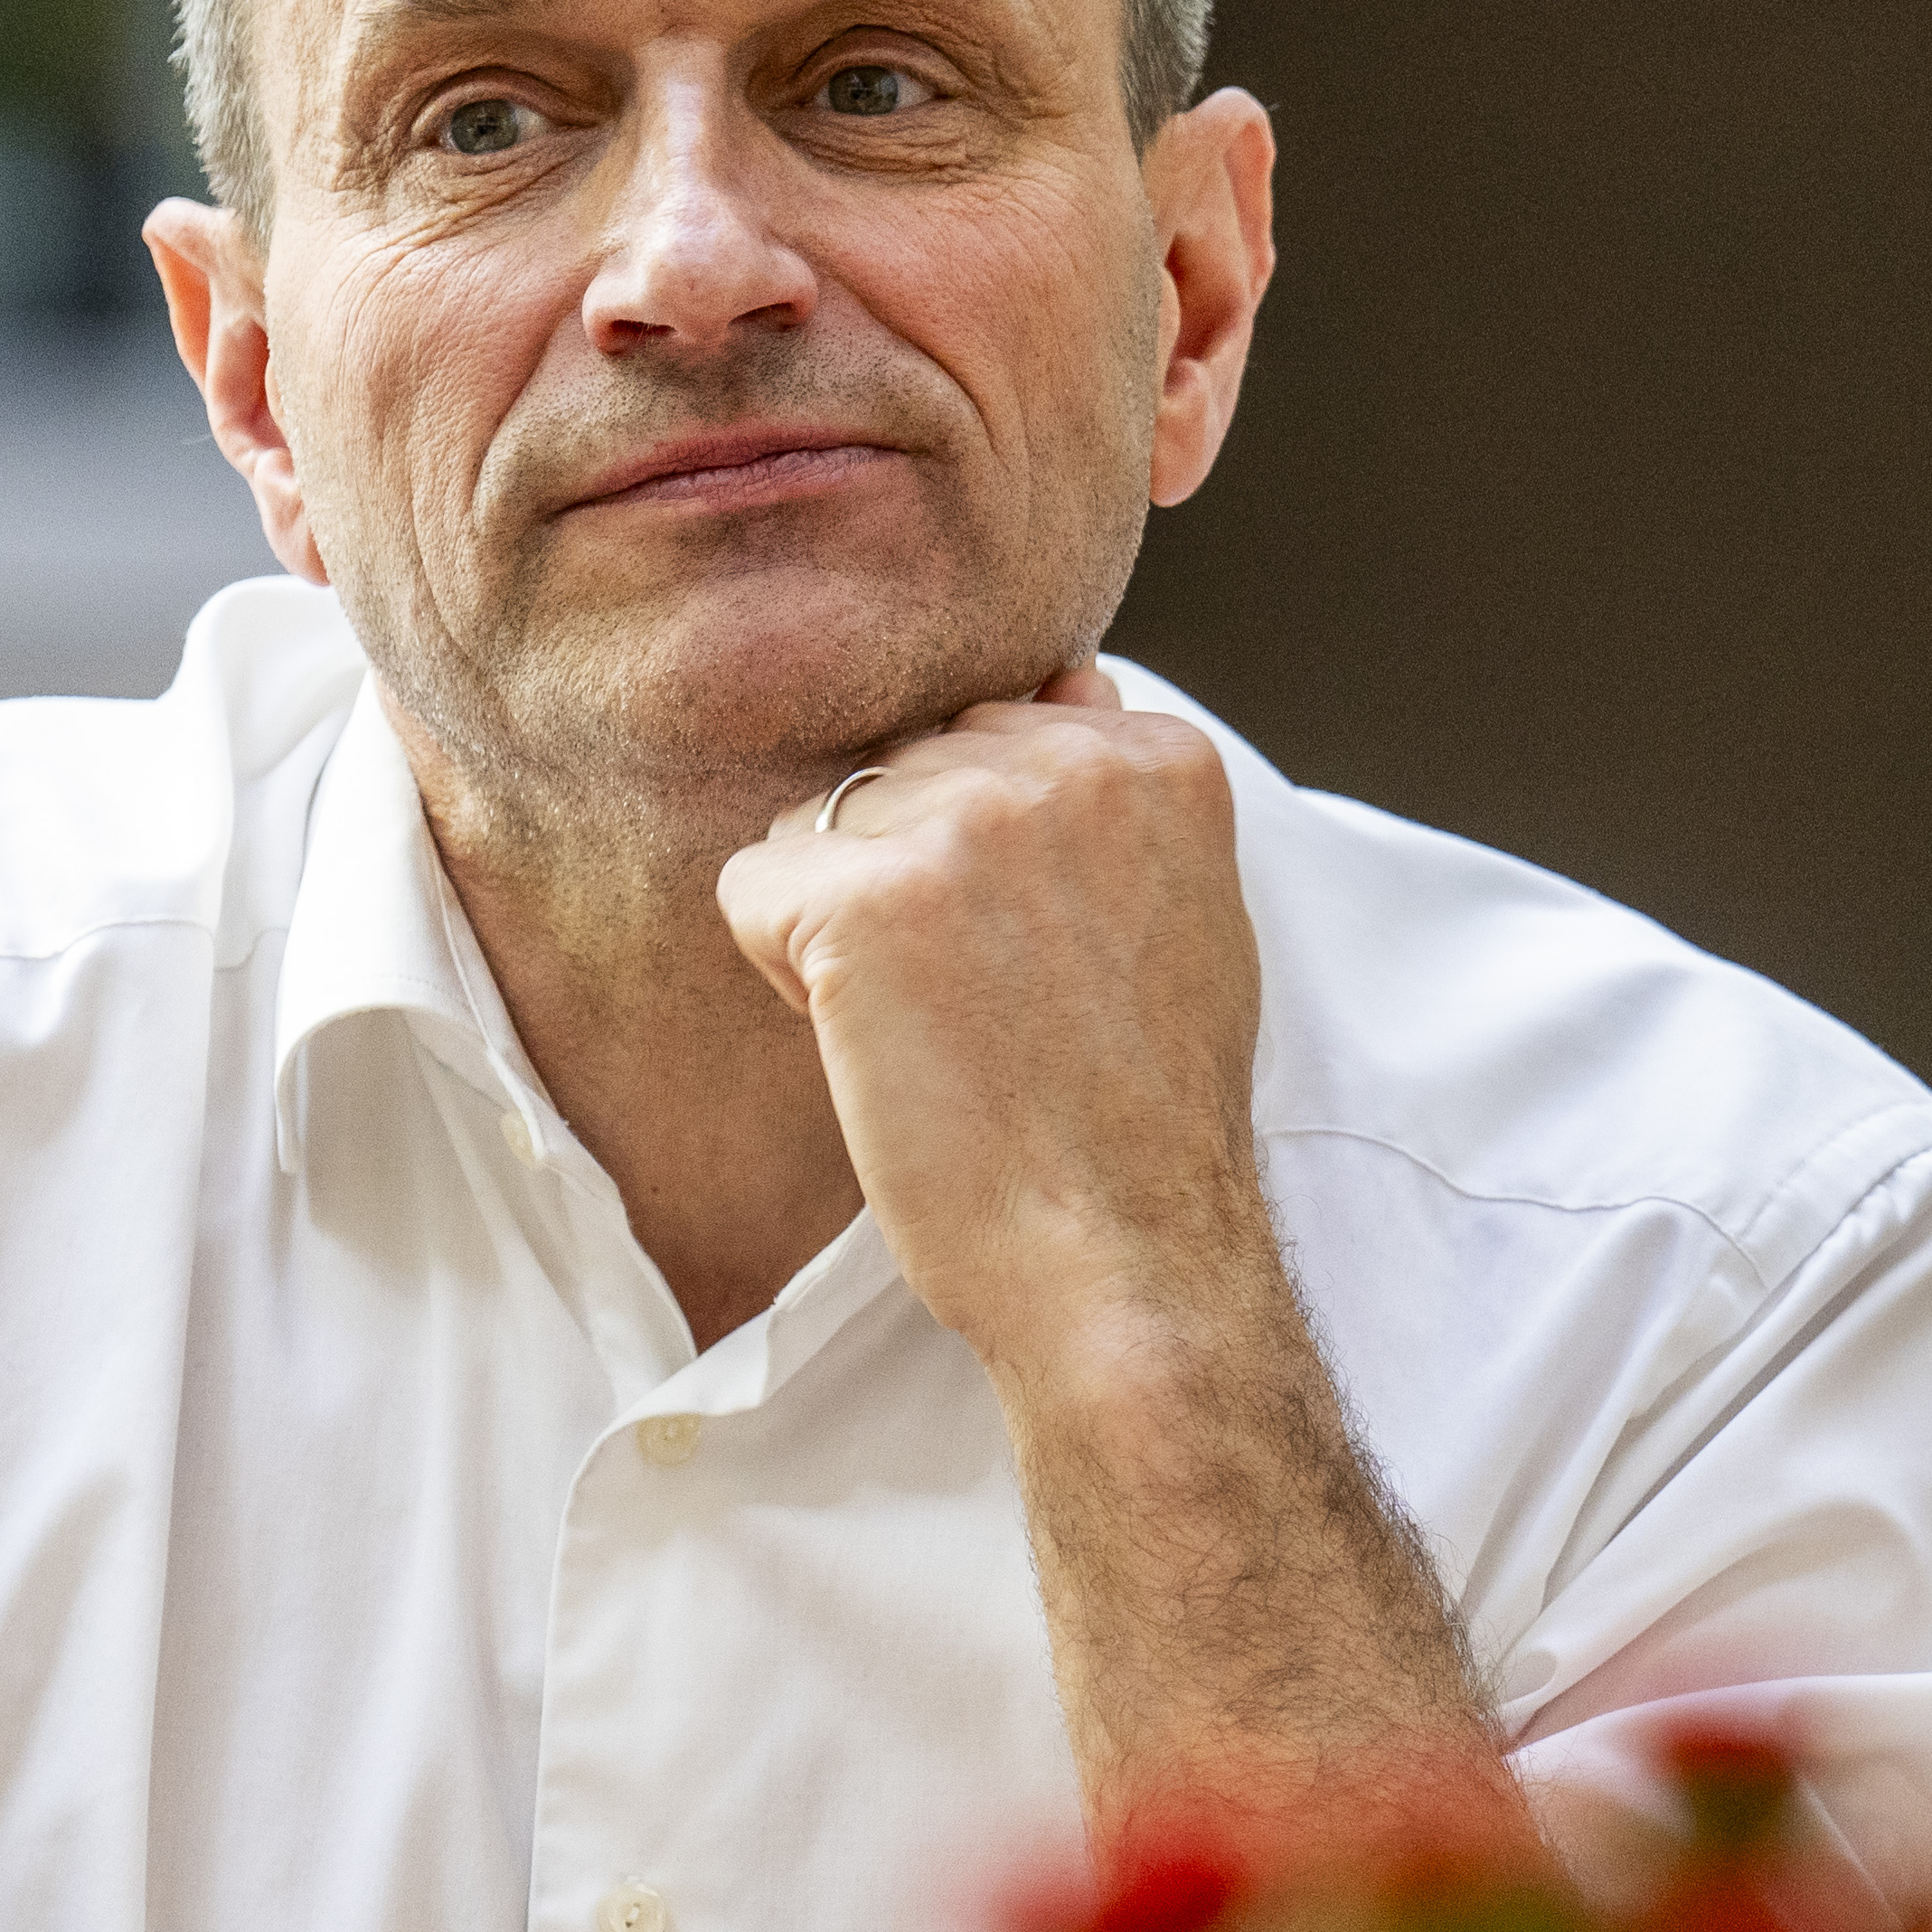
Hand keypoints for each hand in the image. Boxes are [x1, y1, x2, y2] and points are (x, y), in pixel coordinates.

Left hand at [708, 685, 1275, 1393]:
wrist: (1130, 1255)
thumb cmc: (1144, 1119)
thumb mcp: (1181, 914)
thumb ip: (1114, 794)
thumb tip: (1065, 676)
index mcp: (1157, 755)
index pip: (988, 742)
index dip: (988, 866)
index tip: (1045, 964)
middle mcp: (1068, 760)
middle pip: (898, 775)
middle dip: (910, 883)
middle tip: (991, 1009)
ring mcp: (966, 818)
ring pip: (816, 827)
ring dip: (844, 932)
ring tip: (942, 1031)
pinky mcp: (866, 893)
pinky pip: (750, 890)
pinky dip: (782, 981)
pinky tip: (877, 1045)